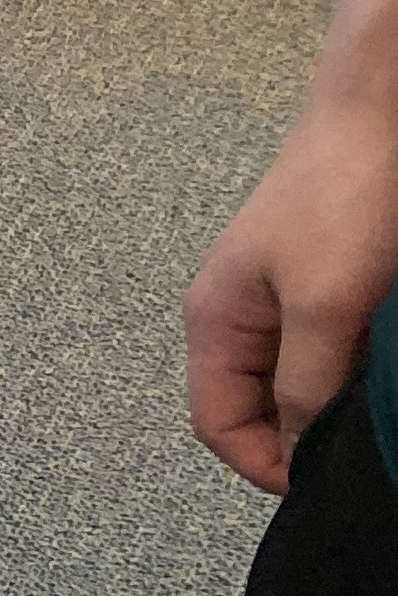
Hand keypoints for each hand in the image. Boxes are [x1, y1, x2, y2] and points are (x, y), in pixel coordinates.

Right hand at [186, 99, 397, 493]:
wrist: (379, 114)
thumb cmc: (342, 202)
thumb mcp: (325, 304)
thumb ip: (305, 382)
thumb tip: (298, 449)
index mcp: (215, 321)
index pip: (215, 422)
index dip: (262, 462)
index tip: (323, 481)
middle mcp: (235, 315)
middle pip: (249, 405)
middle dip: (295, 437)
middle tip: (357, 449)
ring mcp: (276, 296)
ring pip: (290, 379)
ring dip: (326, 404)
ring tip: (373, 413)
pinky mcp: (316, 279)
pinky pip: (321, 348)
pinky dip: (347, 371)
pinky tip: (379, 372)